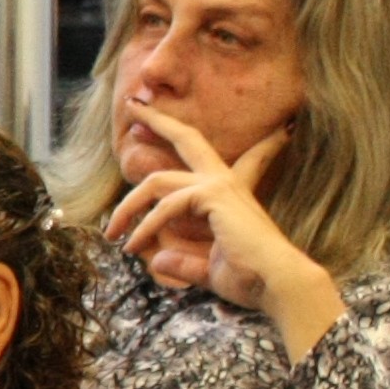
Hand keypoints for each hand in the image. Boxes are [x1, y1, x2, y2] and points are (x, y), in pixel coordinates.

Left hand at [107, 106, 334, 334]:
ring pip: (156, 181)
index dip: (214, 142)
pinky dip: (145, 227)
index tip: (212, 123)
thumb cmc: (250, 279)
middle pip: (186, 138)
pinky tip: (134, 246)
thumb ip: (182, 263)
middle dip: (157, 119)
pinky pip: (166, 205)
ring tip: (112, 234)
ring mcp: (220, 185)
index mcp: (228, 194)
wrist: (277, 284)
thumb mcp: (207, 270)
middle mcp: (225, 181)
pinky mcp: (213, 195)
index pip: (214, 159)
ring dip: (127, 207)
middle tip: (131, 105)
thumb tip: (158, 262)